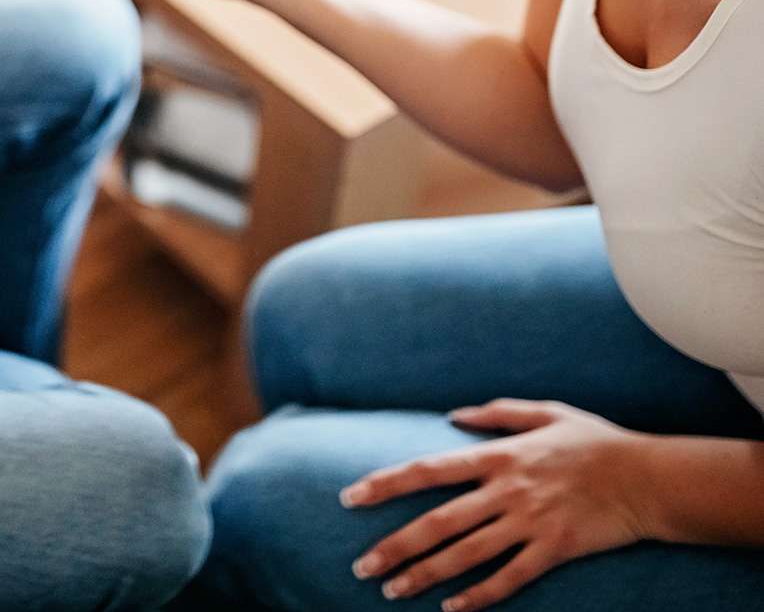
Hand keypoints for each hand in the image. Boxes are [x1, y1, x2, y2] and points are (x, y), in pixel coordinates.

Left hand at [343, 399, 653, 610]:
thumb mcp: (545, 411)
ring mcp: (530, 523)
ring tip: (390, 590)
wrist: (651, 478)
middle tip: (360, 566)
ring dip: (424, 575)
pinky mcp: (554, 550)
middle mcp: (507, 491)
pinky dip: (479, 596)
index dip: (386, 484)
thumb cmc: (596, 441)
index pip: (428, 470)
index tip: (351, 497)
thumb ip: (496, 413)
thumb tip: (453, 415)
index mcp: (498, 456)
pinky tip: (451, 609)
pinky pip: (510, 579)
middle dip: (394, 546)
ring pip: (465, 555)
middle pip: (438, 523)